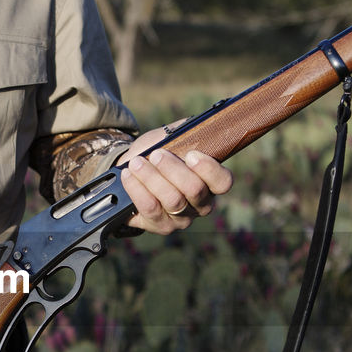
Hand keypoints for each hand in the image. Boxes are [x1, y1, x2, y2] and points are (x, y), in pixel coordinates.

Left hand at [118, 125, 233, 234]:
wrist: (131, 170)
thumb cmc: (156, 154)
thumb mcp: (172, 138)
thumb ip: (185, 133)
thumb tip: (195, 126)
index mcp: (211, 182)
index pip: (223, 182)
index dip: (209, 169)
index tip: (190, 154)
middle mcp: (201, 204)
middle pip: (195, 190)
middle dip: (173, 169)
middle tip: (157, 154)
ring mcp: (182, 219)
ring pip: (172, 200)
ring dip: (152, 178)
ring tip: (136, 163)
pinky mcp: (160, 226)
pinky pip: (150, 209)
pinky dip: (137, 189)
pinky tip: (128, 176)